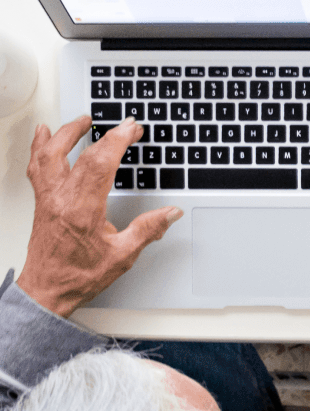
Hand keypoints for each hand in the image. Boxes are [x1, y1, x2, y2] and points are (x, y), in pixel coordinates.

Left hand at [16, 116, 183, 317]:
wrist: (47, 290)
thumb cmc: (79, 275)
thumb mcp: (122, 256)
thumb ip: (148, 230)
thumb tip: (170, 213)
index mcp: (82, 210)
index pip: (101, 163)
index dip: (118, 140)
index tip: (132, 129)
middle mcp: (61, 199)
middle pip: (81, 154)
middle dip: (107, 135)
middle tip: (124, 126)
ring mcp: (48, 198)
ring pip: (50, 154)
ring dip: (67, 132)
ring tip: (82, 120)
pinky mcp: (42, 201)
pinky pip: (37, 166)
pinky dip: (40, 146)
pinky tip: (43, 135)